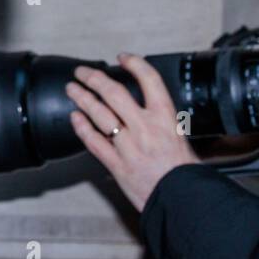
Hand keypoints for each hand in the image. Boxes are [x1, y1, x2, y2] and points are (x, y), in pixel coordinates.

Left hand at [65, 54, 198, 212]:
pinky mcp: (116, 164)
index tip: (123, 58)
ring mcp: (128, 145)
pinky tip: (74, 118)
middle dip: (94, 78)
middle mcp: (145, 127)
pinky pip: (93, 141)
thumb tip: (158, 115)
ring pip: (99, 114)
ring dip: (82, 98)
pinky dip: (82, 128)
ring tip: (72, 89)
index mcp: (166, 118)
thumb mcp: (184, 138)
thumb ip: (166, 124)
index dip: (134, 64)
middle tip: (83, 72)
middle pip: (114, 93)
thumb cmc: (186, 173)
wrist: (182, 199)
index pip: (149, 80)